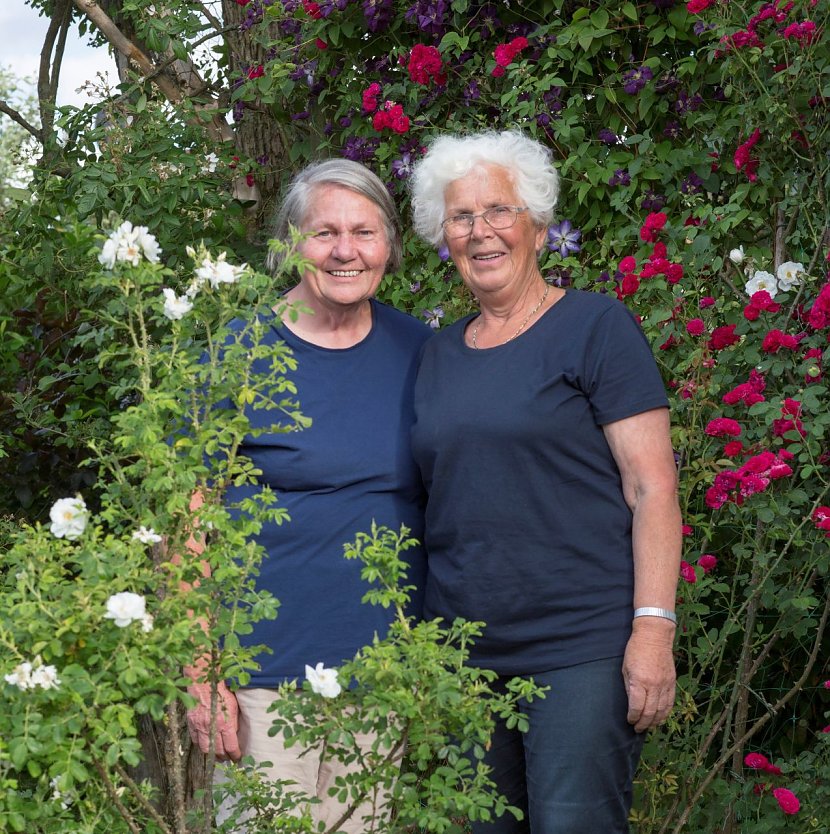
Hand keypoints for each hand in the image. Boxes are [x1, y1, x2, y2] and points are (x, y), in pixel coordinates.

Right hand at [186, 680, 241, 760]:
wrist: (204, 682)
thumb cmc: (221, 691)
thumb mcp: (234, 705)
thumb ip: (234, 721)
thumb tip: (235, 734)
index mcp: (225, 723)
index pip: (231, 746)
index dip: (235, 755)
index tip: (238, 757)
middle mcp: (212, 728)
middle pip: (218, 751)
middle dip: (224, 757)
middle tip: (228, 759)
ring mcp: (200, 727)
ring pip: (205, 749)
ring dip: (212, 755)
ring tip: (217, 756)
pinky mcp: (191, 724)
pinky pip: (195, 740)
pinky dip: (201, 746)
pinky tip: (206, 746)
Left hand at [622, 618, 675, 732]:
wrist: (654, 636)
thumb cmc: (635, 649)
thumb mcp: (625, 667)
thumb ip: (629, 687)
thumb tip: (631, 703)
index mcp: (640, 681)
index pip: (637, 707)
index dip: (633, 717)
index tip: (629, 720)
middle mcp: (654, 685)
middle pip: (650, 712)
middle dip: (643, 723)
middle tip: (638, 729)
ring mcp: (665, 684)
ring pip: (662, 710)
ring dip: (655, 721)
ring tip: (649, 726)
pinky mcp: (672, 682)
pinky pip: (670, 702)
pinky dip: (666, 713)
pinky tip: (660, 718)